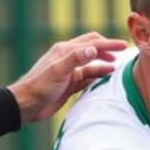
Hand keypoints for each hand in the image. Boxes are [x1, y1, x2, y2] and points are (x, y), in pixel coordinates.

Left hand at [8, 32, 127, 122]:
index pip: (91, 43)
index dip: (108, 44)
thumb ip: (75, 59)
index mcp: (65, 51)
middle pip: (92, 49)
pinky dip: (97, 77)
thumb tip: (93, 48)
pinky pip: (87, 78)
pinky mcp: (69, 85)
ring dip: (103, 65)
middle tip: (123, 52)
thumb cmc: (39, 87)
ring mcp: (69, 72)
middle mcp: (67, 59)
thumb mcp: (57, 71)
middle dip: (107, 50)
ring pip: (91, 65)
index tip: (124, 46)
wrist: (26, 105)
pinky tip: (105, 80)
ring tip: (117, 69)